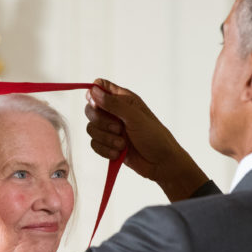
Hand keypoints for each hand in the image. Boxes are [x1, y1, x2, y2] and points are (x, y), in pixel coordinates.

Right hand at [85, 78, 208, 200]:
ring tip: (122, 144)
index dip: (94, 94)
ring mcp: (110, 129)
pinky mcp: (108, 145)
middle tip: (118, 129)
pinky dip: (105, 150)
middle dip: (101, 122)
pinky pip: (94, 144)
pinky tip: (119, 153)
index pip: (100, 87)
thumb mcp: (134, 117)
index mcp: (123, 99)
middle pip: (90, 110)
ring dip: (106, 139)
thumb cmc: (154, 136)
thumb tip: (93, 91)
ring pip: (91, 129)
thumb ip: (113, 104)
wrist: (160, 163)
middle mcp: (115, 113)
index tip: (98, 105)